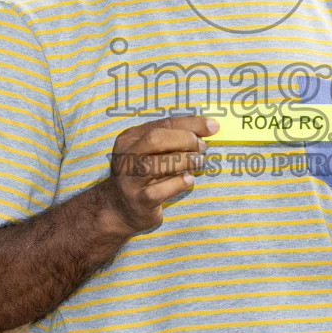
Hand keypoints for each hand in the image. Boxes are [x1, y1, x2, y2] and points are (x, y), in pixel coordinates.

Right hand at [102, 115, 215, 234]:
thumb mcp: (150, 152)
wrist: (119, 209)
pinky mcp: (139, 200)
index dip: (191, 123)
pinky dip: (178, 183)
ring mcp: (130, 179)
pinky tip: (188, 180)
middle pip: (156, 139)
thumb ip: (171, 139)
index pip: (163, 123)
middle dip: (185, 140)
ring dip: (184, 160)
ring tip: (198, 162)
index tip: (212, 126)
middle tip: (202, 147)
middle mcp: (126, 157)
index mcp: (130, 138)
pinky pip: (159, 190)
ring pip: (156, 164)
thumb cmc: (143, 175)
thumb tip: (205, 129)